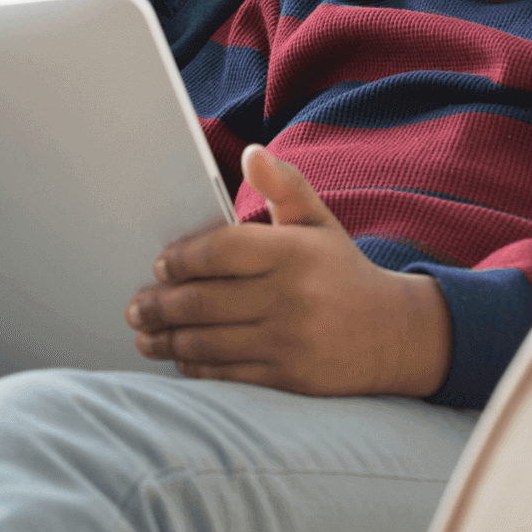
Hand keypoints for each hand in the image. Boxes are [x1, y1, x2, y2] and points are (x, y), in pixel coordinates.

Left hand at [125, 144, 452, 396]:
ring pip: (211, 340)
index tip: (160, 264)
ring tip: (145, 333)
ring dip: (169, 338)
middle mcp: (290, 296)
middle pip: (206, 300)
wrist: (395, 335)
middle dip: (161, 304)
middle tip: (136, 306)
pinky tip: (179, 356)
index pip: (222, 250)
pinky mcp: (290, 378)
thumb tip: (252, 153)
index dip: (184, 257)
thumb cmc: (342, 269)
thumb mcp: (319, 220)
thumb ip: (284, 184)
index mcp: (293, 251)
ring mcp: (290, 340)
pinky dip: (197, 366)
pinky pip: (230, 373)